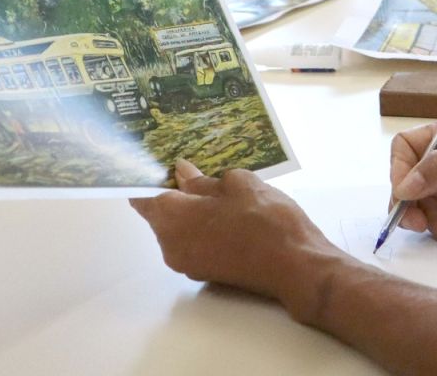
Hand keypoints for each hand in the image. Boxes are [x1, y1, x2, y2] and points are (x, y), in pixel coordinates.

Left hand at [130, 161, 337, 297]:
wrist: (295, 266)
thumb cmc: (265, 219)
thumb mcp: (237, 185)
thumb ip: (203, 180)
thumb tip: (183, 174)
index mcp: (171, 218)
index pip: (141, 196)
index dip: (147, 177)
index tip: (158, 162)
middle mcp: (169, 245)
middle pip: (159, 214)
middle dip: (174, 193)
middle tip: (197, 170)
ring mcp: (187, 264)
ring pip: (178, 230)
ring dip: (190, 212)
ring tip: (220, 192)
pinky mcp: (205, 273)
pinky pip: (193, 244)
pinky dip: (201, 229)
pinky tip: (227, 215)